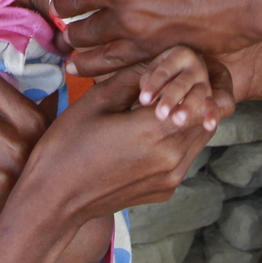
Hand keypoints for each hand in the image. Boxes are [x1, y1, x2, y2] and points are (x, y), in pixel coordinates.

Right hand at [16, 62, 235, 225]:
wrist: (54, 200)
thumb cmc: (67, 146)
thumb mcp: (96, 100)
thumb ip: (134, 77)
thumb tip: (159, 62)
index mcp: (155, 132)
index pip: (201, 98)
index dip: (192, 79)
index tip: (173, 70)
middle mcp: (172, 158)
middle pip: (207, 117)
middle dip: (194, 95)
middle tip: (170, 84)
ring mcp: (171, 178)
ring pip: (200, 136)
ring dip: (188, 117)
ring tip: (160, 105)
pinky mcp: (165, 190)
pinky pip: (185, 156)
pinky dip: (177, 138)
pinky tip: (150, 131)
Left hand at [131, 46, 220, 131]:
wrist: (186, 69)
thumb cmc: (164, 72)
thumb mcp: (154, 70)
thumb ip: (148, 82)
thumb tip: (146, 99)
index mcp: (180, 54)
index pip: (165, 71)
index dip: (154, 85)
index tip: (144, 100)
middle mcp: (196, 67)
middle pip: (182, 83)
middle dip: (171, 98)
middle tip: (161, 113)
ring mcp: (205, 82)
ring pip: (197, 94)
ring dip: (188, 107)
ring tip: (178, 120)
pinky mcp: (209, 96)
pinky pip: (213, 106)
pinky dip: (212, 115)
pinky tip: (209, 125)